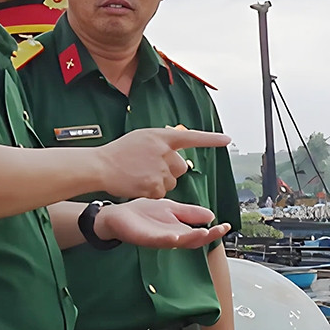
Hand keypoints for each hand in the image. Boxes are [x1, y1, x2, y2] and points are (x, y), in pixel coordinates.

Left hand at [94, 199, 229, 249]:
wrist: (117, 215)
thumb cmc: (143, 213)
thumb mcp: (171, 208)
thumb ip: (190, 213)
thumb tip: (211, 215)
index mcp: (178, 230)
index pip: (200, 233)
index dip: (214, 232)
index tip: (226, 226)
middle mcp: (171, 237)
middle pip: (193, 240)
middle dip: (207, 236)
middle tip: (219, 231)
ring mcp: (158, 239)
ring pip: (178, 242)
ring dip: (191, 238)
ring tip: (204, 233)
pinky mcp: (144, 238)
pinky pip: (158, 240)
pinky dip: (168, 239)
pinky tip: (176, 236)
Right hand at [95, 127, 231, 199]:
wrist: (102, 166)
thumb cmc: (120, 151)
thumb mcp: (142, 137)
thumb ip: (162, 142)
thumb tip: (177, 150)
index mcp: (161, 137)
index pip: (191, 137)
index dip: (211, 139)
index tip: (227, 140)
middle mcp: (164, 152)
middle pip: (181, 167)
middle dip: (172, 169)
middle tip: (152, 166)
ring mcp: (160, 170)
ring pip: (172, 181)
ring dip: (162, 181)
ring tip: (141, 174)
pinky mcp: (155, 187)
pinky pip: (163, 193)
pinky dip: (153, 191)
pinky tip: (139, 184)